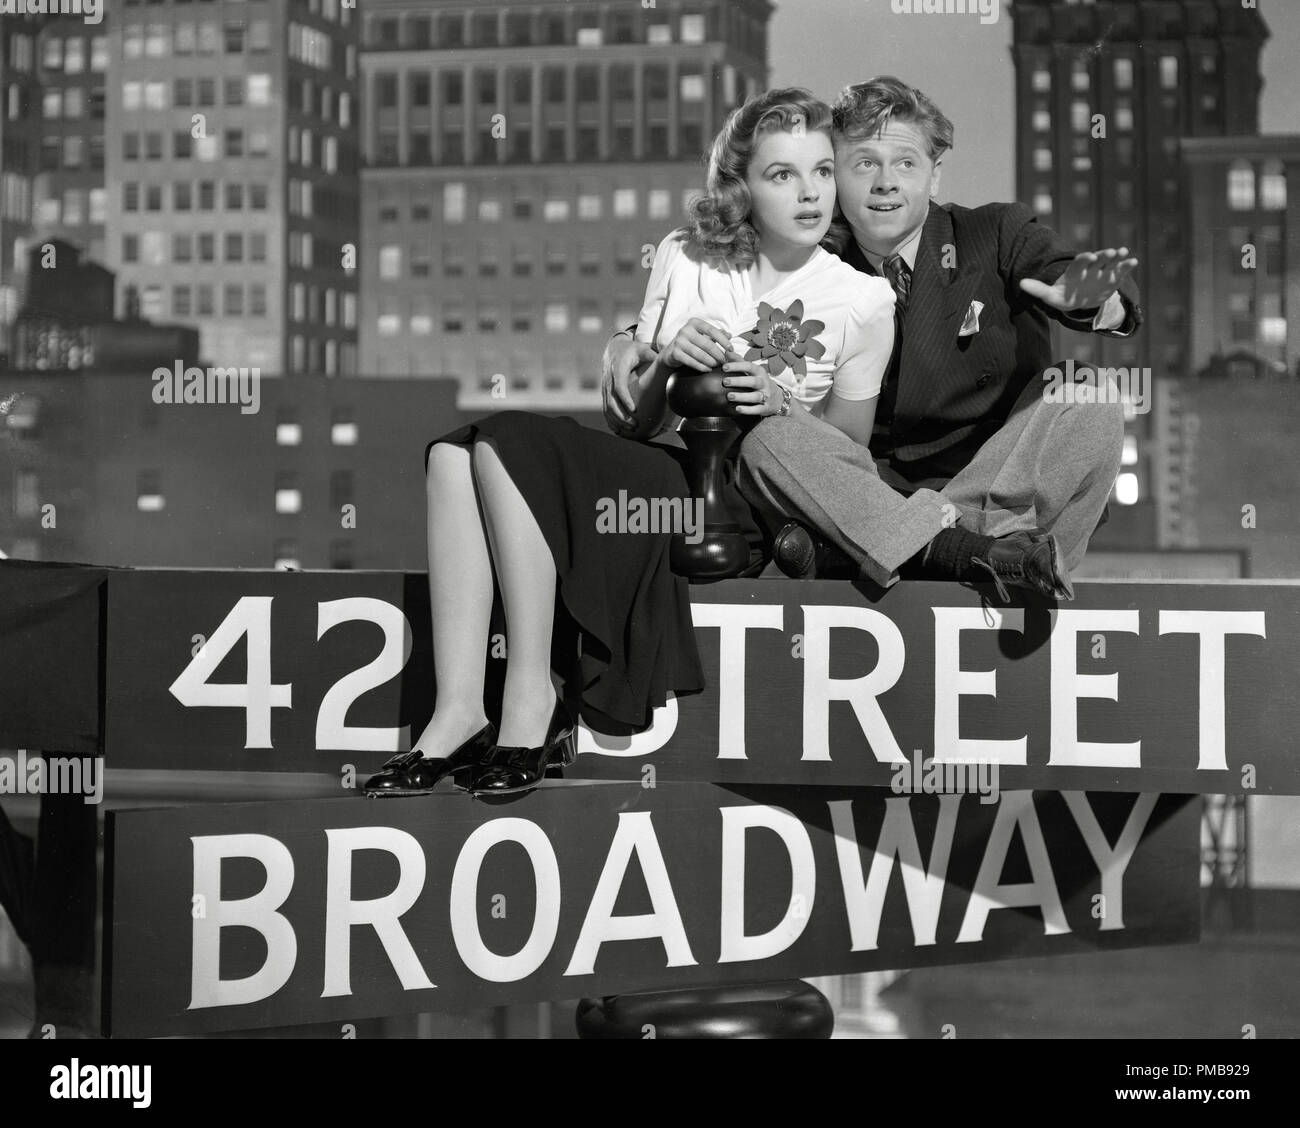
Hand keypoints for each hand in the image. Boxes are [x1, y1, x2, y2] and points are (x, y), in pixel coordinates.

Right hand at [602, 333, 656, 431]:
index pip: (619, 387)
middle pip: (611, 401)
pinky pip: (604, 408)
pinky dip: (610, 420)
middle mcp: (609, 378)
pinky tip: (618, 429)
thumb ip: (653, 356)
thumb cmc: (632, 350)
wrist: (614, 348)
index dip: (626, 400)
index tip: (635, 411)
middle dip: (622, 416)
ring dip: (617, 420)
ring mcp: (605, 386)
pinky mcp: (604, 392)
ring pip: (606, 407)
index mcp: (618, 368)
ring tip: (631, 429)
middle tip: (635, 425)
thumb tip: (668, 362)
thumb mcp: (642, 349)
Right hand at [663, 318, 733, 372]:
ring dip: (711, 361)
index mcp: (694, 323)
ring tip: (717, 365)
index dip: (723, 340)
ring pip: (700, 354)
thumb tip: (729, 335)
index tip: (731, 349)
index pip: (712, 330)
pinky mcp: (675, 353)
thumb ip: (716, 335)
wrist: (671, 352)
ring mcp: (679, 341)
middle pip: (707, 344)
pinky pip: (691, 362)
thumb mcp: (703, 335)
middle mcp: (685, 330)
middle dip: (718, 354)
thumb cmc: (691, 342)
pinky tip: (708, 369)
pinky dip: (701, 367)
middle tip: (725, 361)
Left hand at [722, 355, 783, 416]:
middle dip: (739, 381)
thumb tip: (726, 351)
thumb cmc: (760, 381)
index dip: (737, 366)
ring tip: (729, 396)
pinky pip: (757, 409)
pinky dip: (748, 410)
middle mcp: (763, 383)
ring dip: (742, 396)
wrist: (778, 398)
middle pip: (753, 381)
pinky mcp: (765, 407)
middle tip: (725, 382)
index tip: (724, 367)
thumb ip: (739, 361)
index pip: (749, 366)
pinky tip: (738, 409)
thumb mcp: (753, 370)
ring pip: (755, 396)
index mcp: (759, 372)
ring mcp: (765, 396)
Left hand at [1019, 248, 1137, 314]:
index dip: (1084, 259)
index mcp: (1075, 271)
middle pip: (1097, 259)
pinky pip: (1121, 270)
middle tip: (1111, 252)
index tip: (1090, 256)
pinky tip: (1134, 261)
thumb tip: (1020, 283)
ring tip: (1124, 252)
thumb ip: (1038, 289)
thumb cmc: (1063, 296)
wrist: (1079, 301)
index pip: (1080, 262)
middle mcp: (1090, 268)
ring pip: (1111, 262)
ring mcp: (1103, 272)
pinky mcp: (1113, 278)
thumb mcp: (1050, 296)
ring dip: (1117, 257)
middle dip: (1104, 255)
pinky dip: (1127, 266)